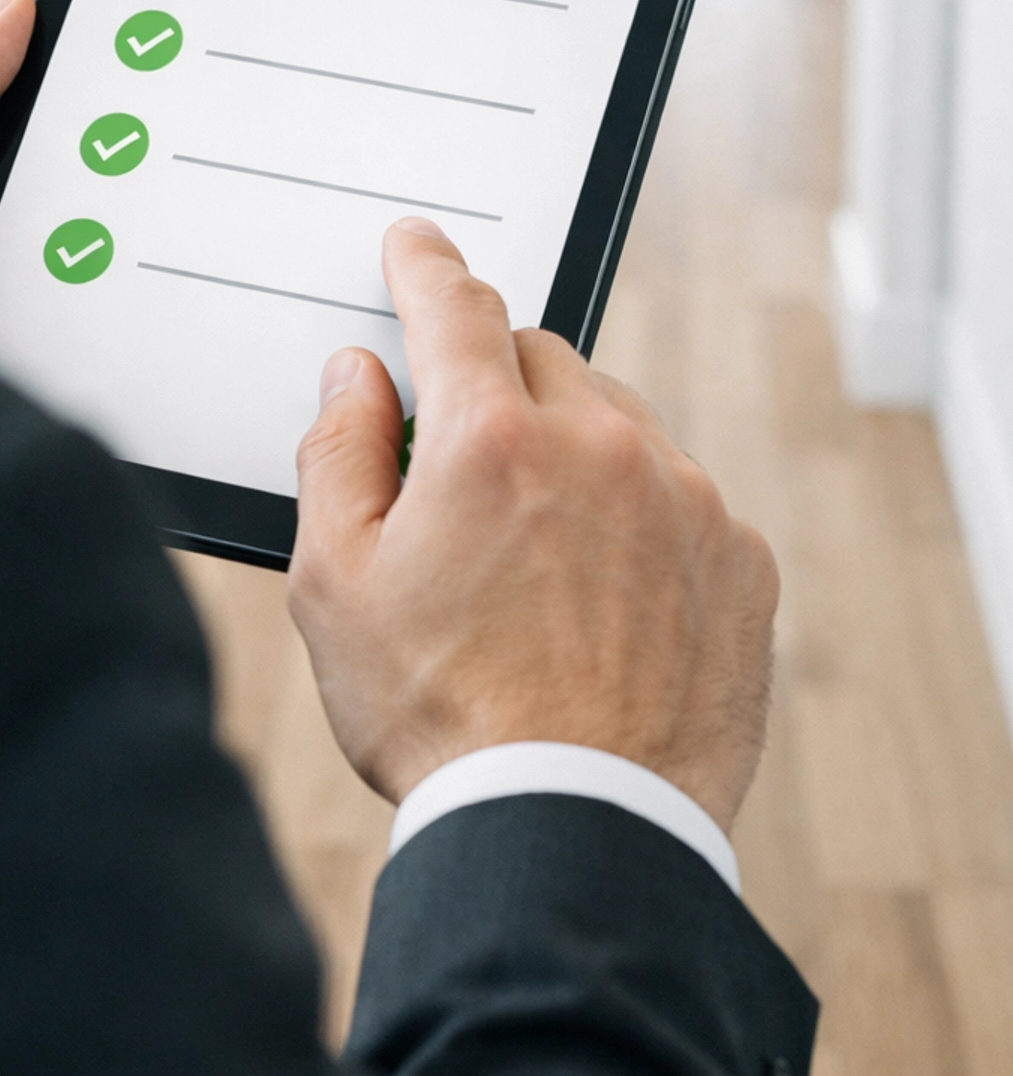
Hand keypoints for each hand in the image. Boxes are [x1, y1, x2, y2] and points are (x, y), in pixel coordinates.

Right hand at [288, 219, 776, 832]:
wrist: (576, 830)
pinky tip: (600, 595)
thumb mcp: (334, 586)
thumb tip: (357, 375)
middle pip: (540, 356)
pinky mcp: (741, 560)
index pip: (453, 305)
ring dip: (572, 448)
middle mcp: (601, 446)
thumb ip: (338, 453)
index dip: (423, 265)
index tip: (415, 245)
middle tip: (459, 462)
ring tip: (532, 551)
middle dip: (494, 383)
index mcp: (492, 440)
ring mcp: (683, 500)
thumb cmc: (441, 717)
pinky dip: (637, 515)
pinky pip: (679, 495)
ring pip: (617, 420)